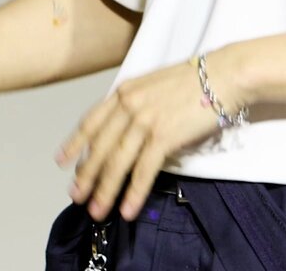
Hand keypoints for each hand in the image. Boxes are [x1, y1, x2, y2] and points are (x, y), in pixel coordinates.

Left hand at [57, 55, 227, 220]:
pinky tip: (127, 209)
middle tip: (75, 196)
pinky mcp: (164, 136)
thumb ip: (134, 105)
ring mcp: (144, 121)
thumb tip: (125, 130)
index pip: (90, 122)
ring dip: (105, 190)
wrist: (223, 75)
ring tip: (96, 210)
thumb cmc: (194, 82)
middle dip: (86, 175)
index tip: (62, 161)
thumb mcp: (152, 86)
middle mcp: (127, 106)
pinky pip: (143, 170)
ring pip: (117, 162)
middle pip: (100, 147)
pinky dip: (133, 192)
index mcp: (122, 92)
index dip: (75, 144)